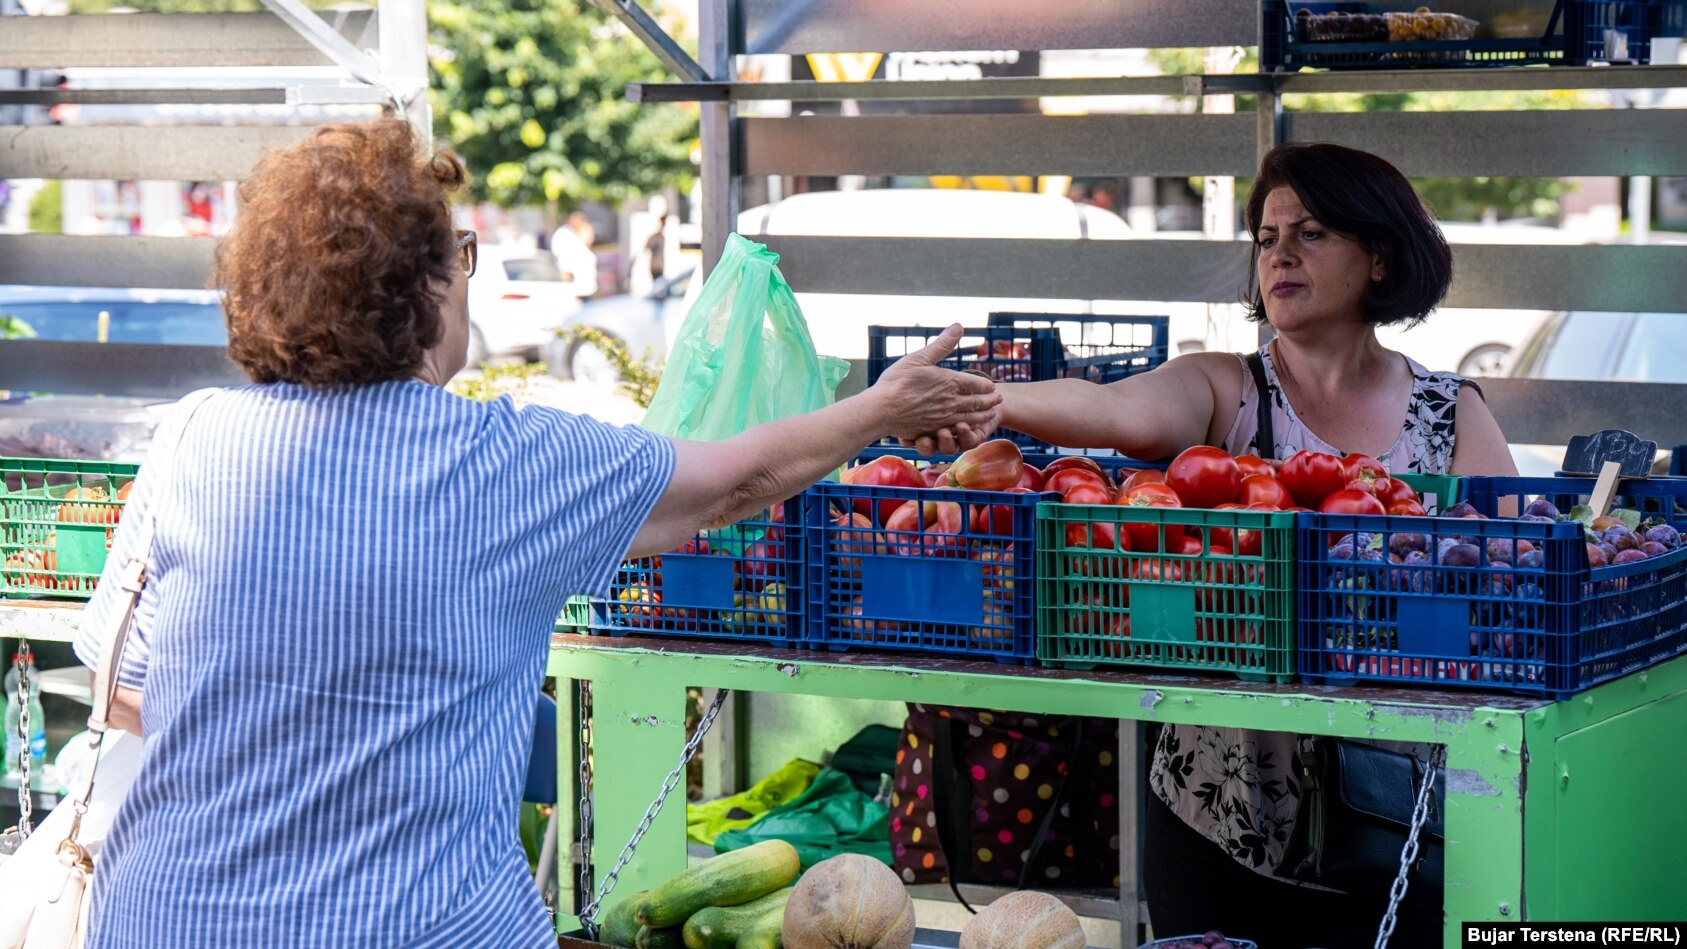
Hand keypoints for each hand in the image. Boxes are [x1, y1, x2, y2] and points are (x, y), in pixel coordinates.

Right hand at [870, 324, 1000, 455]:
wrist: (881, 410)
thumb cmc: (897, 381)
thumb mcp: (919, 357)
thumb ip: (942, 344)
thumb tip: (959, 326)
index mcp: (950, 381)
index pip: (975, 384)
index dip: (986, 385)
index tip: (993, 386)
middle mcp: (951, 401)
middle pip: (977, 402)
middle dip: (990, 401)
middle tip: (999, 400)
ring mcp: (944, 417)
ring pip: (970, 417)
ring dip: (983, 415)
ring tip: (991, 414)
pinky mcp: (934, 429)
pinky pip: (957, 429)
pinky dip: (969, 428)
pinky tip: (970, 428)